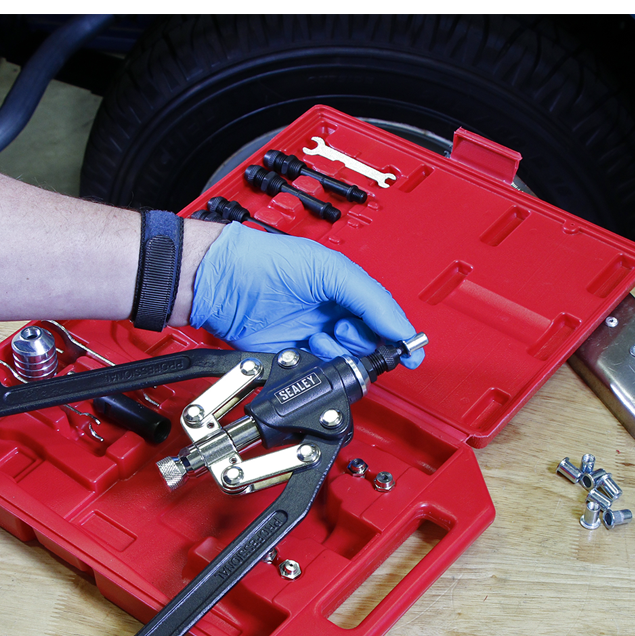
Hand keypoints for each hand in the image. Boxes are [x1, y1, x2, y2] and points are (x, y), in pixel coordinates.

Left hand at [189, 223, 423, 365]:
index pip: (382, 319)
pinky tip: (308, 348)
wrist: (225, 283)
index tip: (409, 354)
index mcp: (346, 291)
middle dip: (361, 343)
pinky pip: (316, 372)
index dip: (397, 337)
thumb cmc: (269, 263)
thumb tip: (402, 329)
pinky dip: (317, 365)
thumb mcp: (332, 270)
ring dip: (338, 354)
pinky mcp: (291, 356)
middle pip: (367, 345)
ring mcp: (311, 337)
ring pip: (343, 362)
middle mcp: (330, 315)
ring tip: (321, 337)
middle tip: (344, 329)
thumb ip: (371, 299)